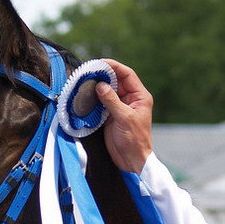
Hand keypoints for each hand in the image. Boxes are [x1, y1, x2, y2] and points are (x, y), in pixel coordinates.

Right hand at [95, 59, 153, 173]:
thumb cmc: (134, 140)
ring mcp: (120, 107)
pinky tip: (85, 95)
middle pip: (116, 81)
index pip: (127, 75)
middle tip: (88, 71)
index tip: (100, 63)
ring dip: (97, 87)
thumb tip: (100, 85)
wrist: (131, 160)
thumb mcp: (124, 118)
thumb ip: (112, 101)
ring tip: (84, 81)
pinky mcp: (111, 116)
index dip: (114, 67)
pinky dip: (94, 99)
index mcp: (140, 96)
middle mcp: (130, 99)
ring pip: (107, 91)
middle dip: (103, 75)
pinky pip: (102, 103)